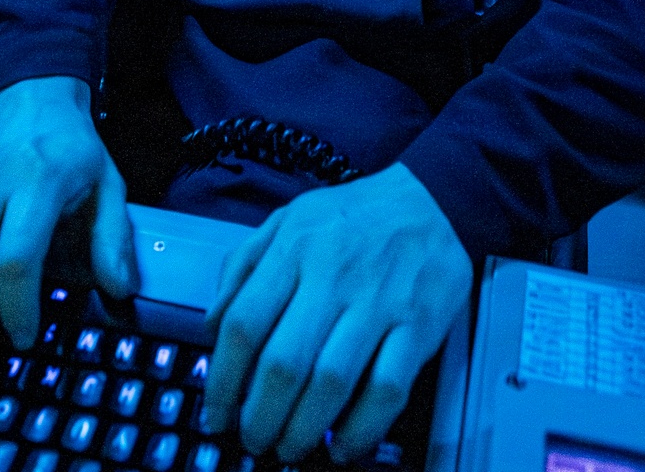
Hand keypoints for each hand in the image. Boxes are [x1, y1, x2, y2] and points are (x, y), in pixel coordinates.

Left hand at [202, 162, 471, 463]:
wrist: (432, 199)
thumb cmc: (353, 217)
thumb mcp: (288, 219)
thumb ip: (243, 265)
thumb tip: (212, 326)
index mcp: (295, 247)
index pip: (244, 323)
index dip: (223, 379)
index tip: (217, 412)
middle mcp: (333, 274)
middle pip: (284, 362)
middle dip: (260, 416)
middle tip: (253, 439)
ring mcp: (378, 301)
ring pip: (331, 382)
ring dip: (304, 429)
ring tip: (290, 447)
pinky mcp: (418, 324)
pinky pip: (387, 388)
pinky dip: (363, 427)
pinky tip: (344, 444)